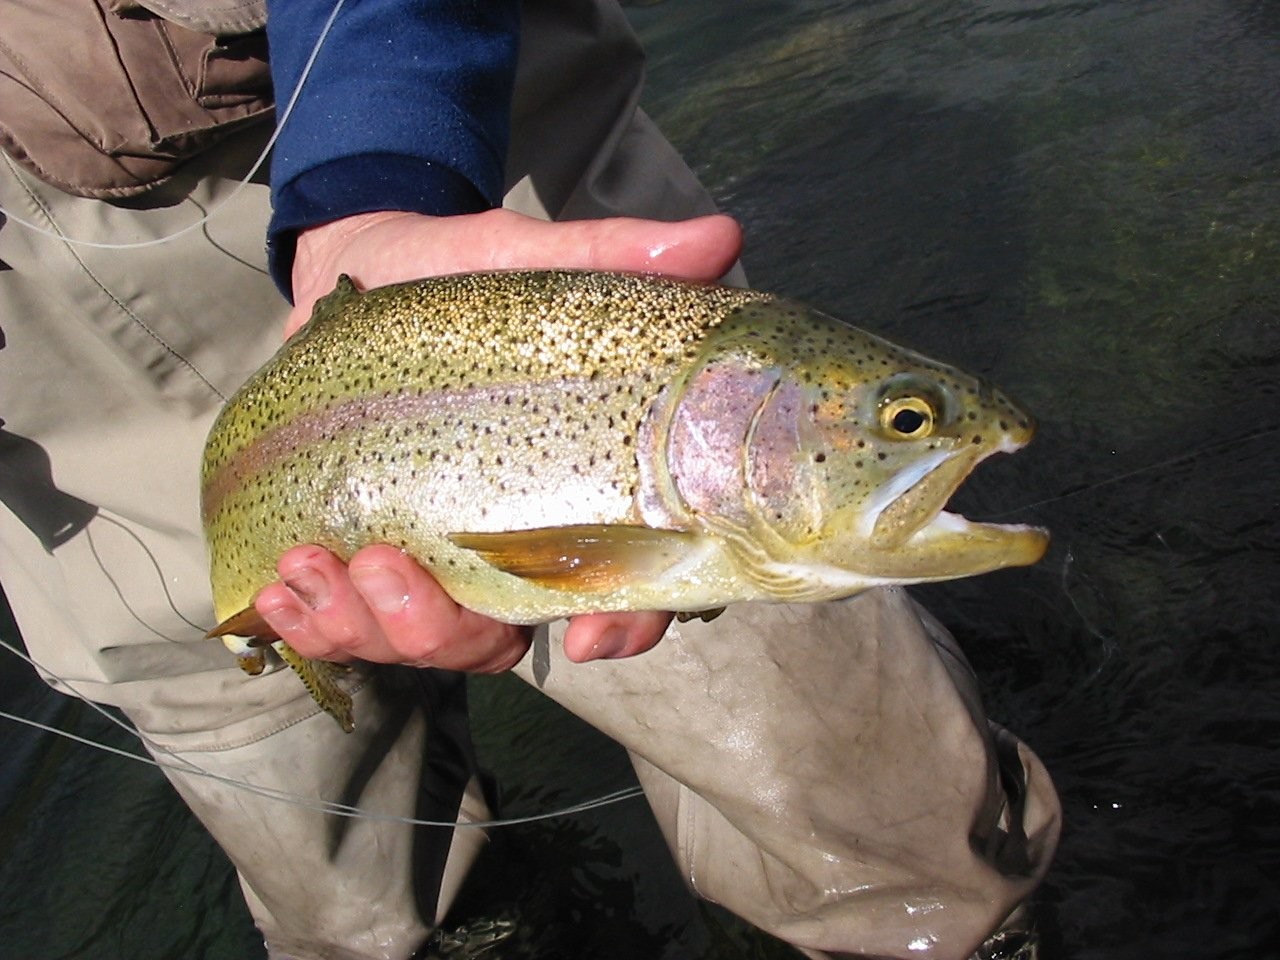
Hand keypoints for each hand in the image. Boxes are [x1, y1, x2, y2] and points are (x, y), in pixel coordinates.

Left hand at [255, 208, 742, 671]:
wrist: (360, 265)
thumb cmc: (458, 272)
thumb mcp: (527, 261)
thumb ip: (613, 257)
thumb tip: (722, 238)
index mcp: (574, 493)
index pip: (631, 585)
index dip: (626, 627)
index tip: (587, 638)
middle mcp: (512, 542)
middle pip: (506, 638)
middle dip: (444, 631)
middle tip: (388, 566)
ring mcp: (437, 557)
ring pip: (425, 642)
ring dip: (367, 628)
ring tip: (314, 565)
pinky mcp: (366, 553)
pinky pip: (350, 626)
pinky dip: (314, 623)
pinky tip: (280, 588)